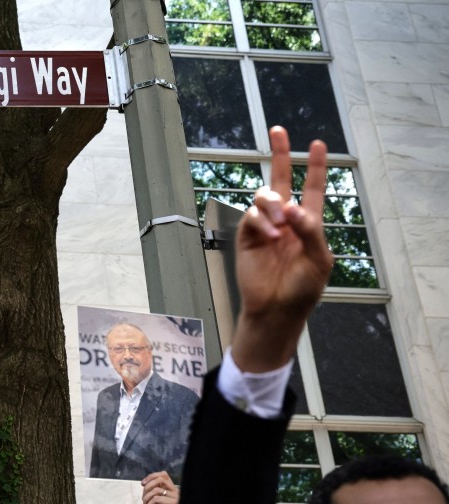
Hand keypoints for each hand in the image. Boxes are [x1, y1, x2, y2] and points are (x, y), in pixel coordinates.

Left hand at [142, 471, 178, 503]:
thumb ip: (154, 493)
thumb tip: (145, 483)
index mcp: (173, 492)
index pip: (164, 475)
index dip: (151, 476)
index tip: (142, 484)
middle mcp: (177, 493)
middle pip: (160, 479)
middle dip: (147, 488)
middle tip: (143, 500)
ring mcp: (177, 499)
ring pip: (156, 490)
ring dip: (146, 499)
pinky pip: (156, 499)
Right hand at [231, 126, 332, 372]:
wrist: (275, 309)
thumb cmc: (302, 288)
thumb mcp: (319, 259)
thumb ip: (310, 231)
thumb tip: (292, 207)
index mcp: (308, 223)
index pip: (312, 188)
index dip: (316, 166)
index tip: (318, 144)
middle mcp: (285, 219)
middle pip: (282, 179)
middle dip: (281, 154)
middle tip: (278, 131)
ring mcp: (265, 227)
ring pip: (264, 196)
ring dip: (272, 203)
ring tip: (280, 222)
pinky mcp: (247, 236)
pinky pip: (252, 217)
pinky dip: (262, 221)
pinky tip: (270, 235)